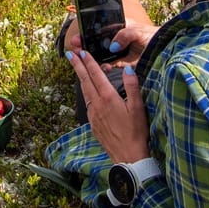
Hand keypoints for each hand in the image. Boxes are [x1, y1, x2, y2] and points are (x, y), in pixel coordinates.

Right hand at [60, 16, 154, 60]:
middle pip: (96, 42)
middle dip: (85, 45)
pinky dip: (105, 67)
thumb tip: (113, 46)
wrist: (166, 50)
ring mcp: (119, 51)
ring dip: (91, 57)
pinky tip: (103, 67)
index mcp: (118, 27)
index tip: (78, 38)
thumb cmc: (154, 36)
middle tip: (75, 48)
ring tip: (83, 59)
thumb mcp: (139, 32)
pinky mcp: (123, 63)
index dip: (87, 33)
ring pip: (101, 54)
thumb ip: (126, 35)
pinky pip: (110, 65)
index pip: (99, 29)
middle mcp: (116, 39)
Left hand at [66, 49, 150, 170]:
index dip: (88, 62)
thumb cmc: (136, 133)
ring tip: (77, 69)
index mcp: (108, 98)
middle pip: (85, 81)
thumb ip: (132, 86)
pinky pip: (87, 104)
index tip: (81, 51)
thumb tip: (128, 69)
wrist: (128, 156)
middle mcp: (97, 105)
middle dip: (77, 66)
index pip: (96, 75)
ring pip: (85, 92)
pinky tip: (88, 93)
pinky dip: (86, 93)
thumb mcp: (138, 108)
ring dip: (81, 79)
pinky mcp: (93, 124)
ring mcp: (93, 115)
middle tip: (70, 54)